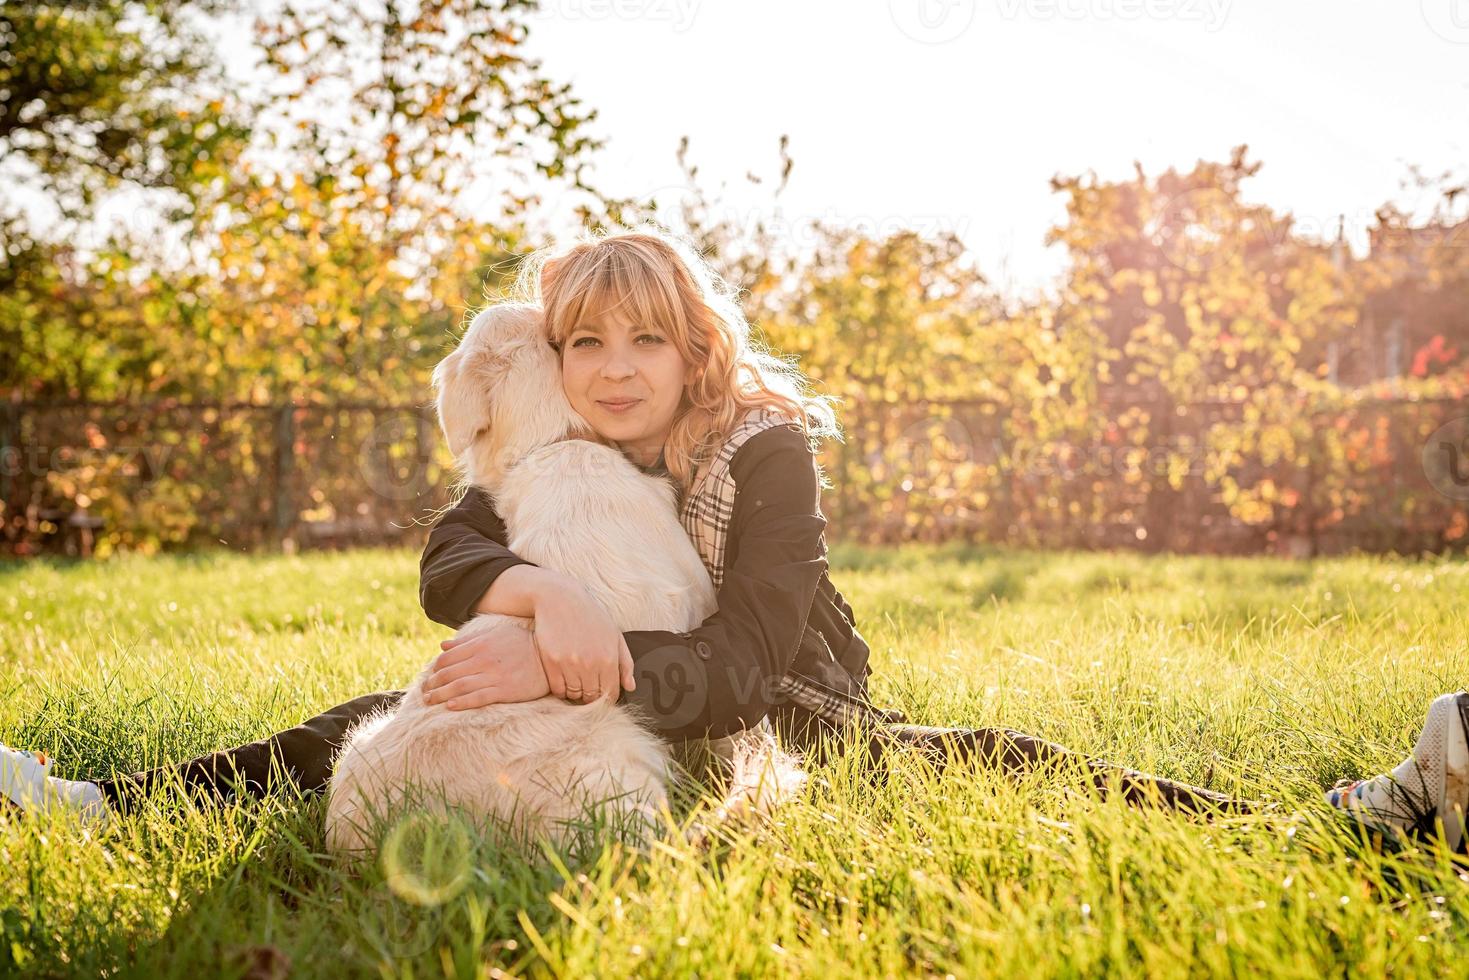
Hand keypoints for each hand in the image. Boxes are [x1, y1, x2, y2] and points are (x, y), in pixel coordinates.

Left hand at [422, 621, 550, 709]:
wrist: (549, 658)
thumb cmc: (522, 643)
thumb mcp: (495, 634)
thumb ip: (468, 640)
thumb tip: (443, 645)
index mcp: (480, 644)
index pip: (447, 658)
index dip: (435, 669)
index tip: (430, 677)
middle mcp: (483, 660)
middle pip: (449, 673)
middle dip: (432, 684)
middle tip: (424, 693)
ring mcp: (494, 676)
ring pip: (459, 687)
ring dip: (440, 695)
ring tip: (430, 701)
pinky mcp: (505, 691)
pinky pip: (478, 698)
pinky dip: (462, 703)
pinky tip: (450, 707)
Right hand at [531, 577, 635, 703]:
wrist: (560, 598)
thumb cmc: (591, 616)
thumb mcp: (614, 635)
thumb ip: (625, 663)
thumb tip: (631, 687)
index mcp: (609, 658)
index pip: (610, 693)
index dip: (607, 698)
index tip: (602, 693)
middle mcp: (590, 663)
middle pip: (592, 697)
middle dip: (591, 697)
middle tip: (587, 688)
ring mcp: (570, 663)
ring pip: (574, 694)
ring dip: (576, 693)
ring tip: (576, 682)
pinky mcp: (552, 661)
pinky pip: (558, 689)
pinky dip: (561, 689)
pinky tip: (564, 680)